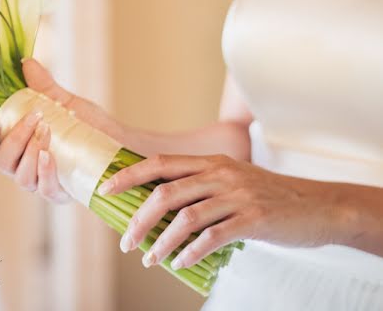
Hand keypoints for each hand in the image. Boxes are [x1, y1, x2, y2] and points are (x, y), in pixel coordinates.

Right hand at [0, 58, 100, 203]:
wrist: (116, 143)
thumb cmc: (84, 124)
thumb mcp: (62, 102)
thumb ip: (42, 86)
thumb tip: (26, 62)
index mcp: (11, 147)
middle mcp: (18, 167)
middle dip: (15, 136)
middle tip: (35, 116)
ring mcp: (37, 182)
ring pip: (20, 175)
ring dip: (30, 150)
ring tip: (47, 130)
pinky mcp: (56, 193)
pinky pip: (43, 188)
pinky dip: (44, 170)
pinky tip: (49, 154)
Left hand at [98, 153, 341, 269]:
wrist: (319, 206)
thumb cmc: (269, 196)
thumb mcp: (232, 181)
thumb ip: (200, 186)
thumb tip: (158, 206)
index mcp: (211, 162)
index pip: (159, 163)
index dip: (129, 176)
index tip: (106, 190)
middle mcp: (220, 174)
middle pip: (165, 193)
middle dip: (139, 219)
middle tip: (126, 241)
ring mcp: (237, 196)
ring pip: (186, 218)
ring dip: (162, 242)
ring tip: (150, 259)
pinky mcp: (253, 219)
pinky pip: (213, 238)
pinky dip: (191, 252)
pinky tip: (180, 263)